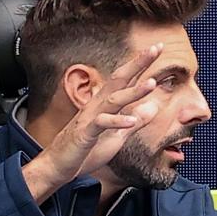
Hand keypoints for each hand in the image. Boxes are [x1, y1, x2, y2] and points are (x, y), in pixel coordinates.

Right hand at [22, 44, 163, 201]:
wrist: (58, 167)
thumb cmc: (86, 151)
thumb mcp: (118, 137)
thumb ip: (135, 122)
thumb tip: (154, 107)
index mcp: (106, 105)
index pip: (126, 80)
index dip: (141, 64)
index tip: (157, 48)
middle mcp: (98, 106)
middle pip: (119, 80)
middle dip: (137, 64)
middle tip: (155, 49)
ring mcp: (90, 118)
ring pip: (113, 100)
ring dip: (133, 91)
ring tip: (152, 82)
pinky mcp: (85, 133)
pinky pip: (102, 124)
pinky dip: (118, 122)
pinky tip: (132, 120)